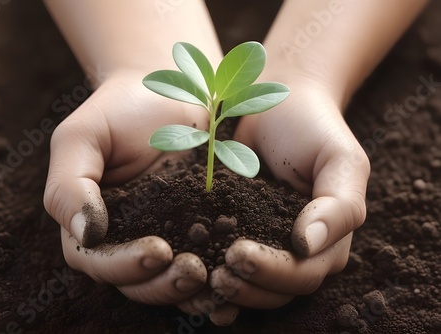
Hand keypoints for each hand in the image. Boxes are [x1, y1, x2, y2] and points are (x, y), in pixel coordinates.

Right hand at [43, 69, 209, 304]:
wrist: (170, 89)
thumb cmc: (119, 110)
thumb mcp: (82, 138)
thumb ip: (68, 185)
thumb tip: (85, 234)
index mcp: (90, 222)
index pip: (97, 260)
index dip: (123, 266)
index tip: (158, 251)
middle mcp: (124, 237)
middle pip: (135, 281)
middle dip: (162, 284)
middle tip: (192, 271)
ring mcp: (163, 235)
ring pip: (167, 281)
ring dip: (188, 290)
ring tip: (214, 278)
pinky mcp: (197, 228)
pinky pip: (202, 260)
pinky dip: (215, 276)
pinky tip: (233, 279)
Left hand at [210, 79, 369, 316]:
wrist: (279, 102)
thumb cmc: (314, 129)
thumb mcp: (340, 161)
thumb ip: (338, 206)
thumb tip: (307, 246)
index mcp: (328, 240)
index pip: (304, 273)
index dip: (274, 273)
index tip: (238, 254)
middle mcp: (299, 251)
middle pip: (278, 288)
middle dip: (247, 286)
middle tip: (216, 273)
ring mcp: (267, 243)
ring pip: (253, 286)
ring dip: (230, 289)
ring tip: (202, 276)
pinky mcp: (236, 231)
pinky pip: (226, 261)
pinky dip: (210, 275)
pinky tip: (189, 274)